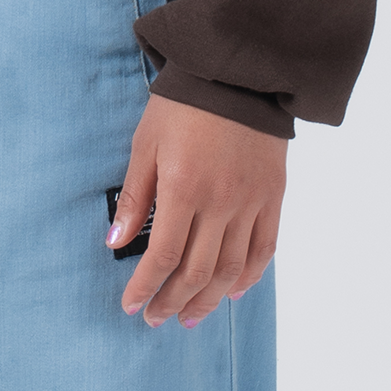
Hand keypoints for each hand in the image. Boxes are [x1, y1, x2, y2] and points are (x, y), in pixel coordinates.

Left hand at [108, 92, 286, 326]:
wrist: (237, 71)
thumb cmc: (183, 103)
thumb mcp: (146, 142)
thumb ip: (136, 196)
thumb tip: (116, 242)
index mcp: (183, 187)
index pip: (161, 256)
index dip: (144, 287)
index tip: (130, 305)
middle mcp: (220, 202)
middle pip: (196, 272)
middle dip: (171, 302)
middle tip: (155, 318)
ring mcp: (251, 202)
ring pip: (230, 270)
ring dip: (207, 301)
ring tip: (189, 317)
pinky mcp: (274, 196)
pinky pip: (264, 249)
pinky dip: (248, 277)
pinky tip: (231, 292)